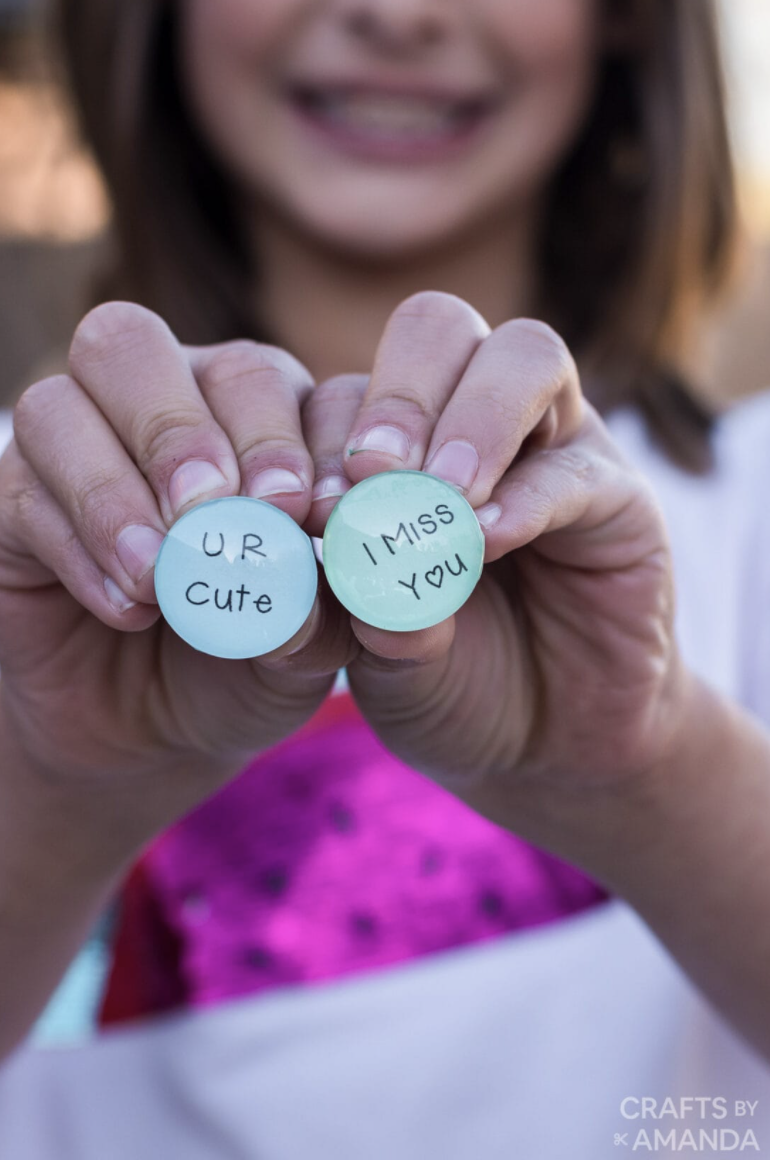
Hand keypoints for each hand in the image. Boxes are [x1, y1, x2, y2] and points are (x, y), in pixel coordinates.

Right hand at [0, 303, 355, 837]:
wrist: (159, 731)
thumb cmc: (252, 664)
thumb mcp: (310, 645)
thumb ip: (325, 604)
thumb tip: (311, 569)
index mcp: (256, 413)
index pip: (269, 377)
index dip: (292, 431)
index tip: (317, 511)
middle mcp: (162, 405)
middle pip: (143, 347)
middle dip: (184, 430)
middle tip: (220, 511)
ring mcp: (78, 444)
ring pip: (62, 401)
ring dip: (114, 487)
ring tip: (160, 573)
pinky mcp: (17, 500)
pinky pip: (25, 490)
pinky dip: (80, 547)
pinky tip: (130, 607)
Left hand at [304, 291, 687, 827]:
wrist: (541, 739)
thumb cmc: (445, 678)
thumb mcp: (376, 648)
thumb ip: (352, 601)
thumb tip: (330, 553)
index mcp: (399, 443)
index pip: (349, 389)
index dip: (314, 437)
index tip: (291, 507)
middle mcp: (475, 418)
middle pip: (438, 328)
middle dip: (397, 391)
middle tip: (370, 469)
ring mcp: (554, 443)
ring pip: (524, 356)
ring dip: (472, 418)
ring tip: (439, 494)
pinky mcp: (618, 495)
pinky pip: (577, 466)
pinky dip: (527, 498)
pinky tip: (485, 541)